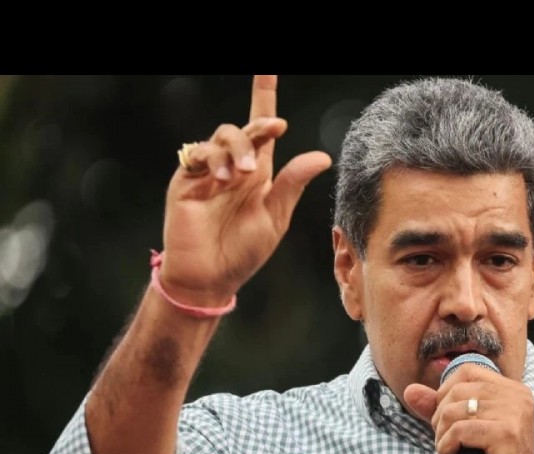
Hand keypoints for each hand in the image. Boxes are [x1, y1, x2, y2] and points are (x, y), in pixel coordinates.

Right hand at [159, 75, 332, 305]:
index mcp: (258, 174)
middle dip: (258, 130)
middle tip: (268, 148)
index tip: (268, 69)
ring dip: (236, 148)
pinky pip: (198, 153)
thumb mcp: (275, 218)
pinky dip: (213, 159)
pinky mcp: (185, 180)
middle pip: (244, 128)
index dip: (263, 96)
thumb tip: (322, 156)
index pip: (262, 128)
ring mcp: (208, 172)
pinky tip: (223, 178)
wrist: (210, 278)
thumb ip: (292, 184)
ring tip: (241, 176)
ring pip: (222, 137)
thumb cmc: (244, 252)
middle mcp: (234, 167)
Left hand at [404, 364, 533, 453]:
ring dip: (442, 436)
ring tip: (449, 452)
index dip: (445, 392)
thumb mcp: (467, 427)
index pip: (466, 372)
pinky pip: (459, 431)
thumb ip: (440, 406)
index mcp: (513, 389)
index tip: (445, 419)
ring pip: (454, 412)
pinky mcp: (506, 434)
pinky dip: (447, 447)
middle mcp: (517, 397)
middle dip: (440, 418)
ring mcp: (513, 414)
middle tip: (446, 442)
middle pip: (456, 391)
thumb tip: (410, 390)